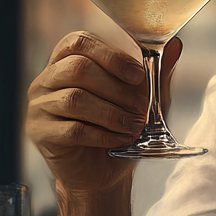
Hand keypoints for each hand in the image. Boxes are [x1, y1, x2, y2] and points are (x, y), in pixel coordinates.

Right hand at [26, 32, 181, 194]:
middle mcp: (47, 79)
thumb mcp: (143, 98)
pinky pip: (73, 129)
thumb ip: (156, 72)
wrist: (104, 173)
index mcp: (66, 61)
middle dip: (116, 89)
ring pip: (74, 99)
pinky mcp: (41, 134)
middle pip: (77, 68)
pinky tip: (118, 140)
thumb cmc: (119, 127)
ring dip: (112, 114)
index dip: (110, 55)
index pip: (79, 41)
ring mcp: (39, 106)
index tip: (137, 75)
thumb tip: (176, 44)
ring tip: (132, 127)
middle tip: (140, 108)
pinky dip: (102, 135)